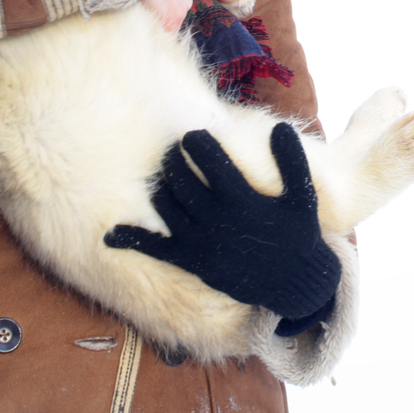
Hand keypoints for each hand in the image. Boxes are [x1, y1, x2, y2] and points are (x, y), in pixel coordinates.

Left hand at [104, 123, 340, 320]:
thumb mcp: (304, 198)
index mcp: (242, 200)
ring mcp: (202, 242)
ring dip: (162, 185)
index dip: (197, 142)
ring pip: (166, 205)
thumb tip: (282, 128)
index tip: (195, 136)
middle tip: (176, 150)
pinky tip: (109, 234)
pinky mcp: (192, 262)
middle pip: (181, 178)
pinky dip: (130, 240)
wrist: (295, 285)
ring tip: (169, 175)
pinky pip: (155, 249)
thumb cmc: (299, 235)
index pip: (209, 159)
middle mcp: (217, 220)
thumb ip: (292, 162)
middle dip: (175, 158)